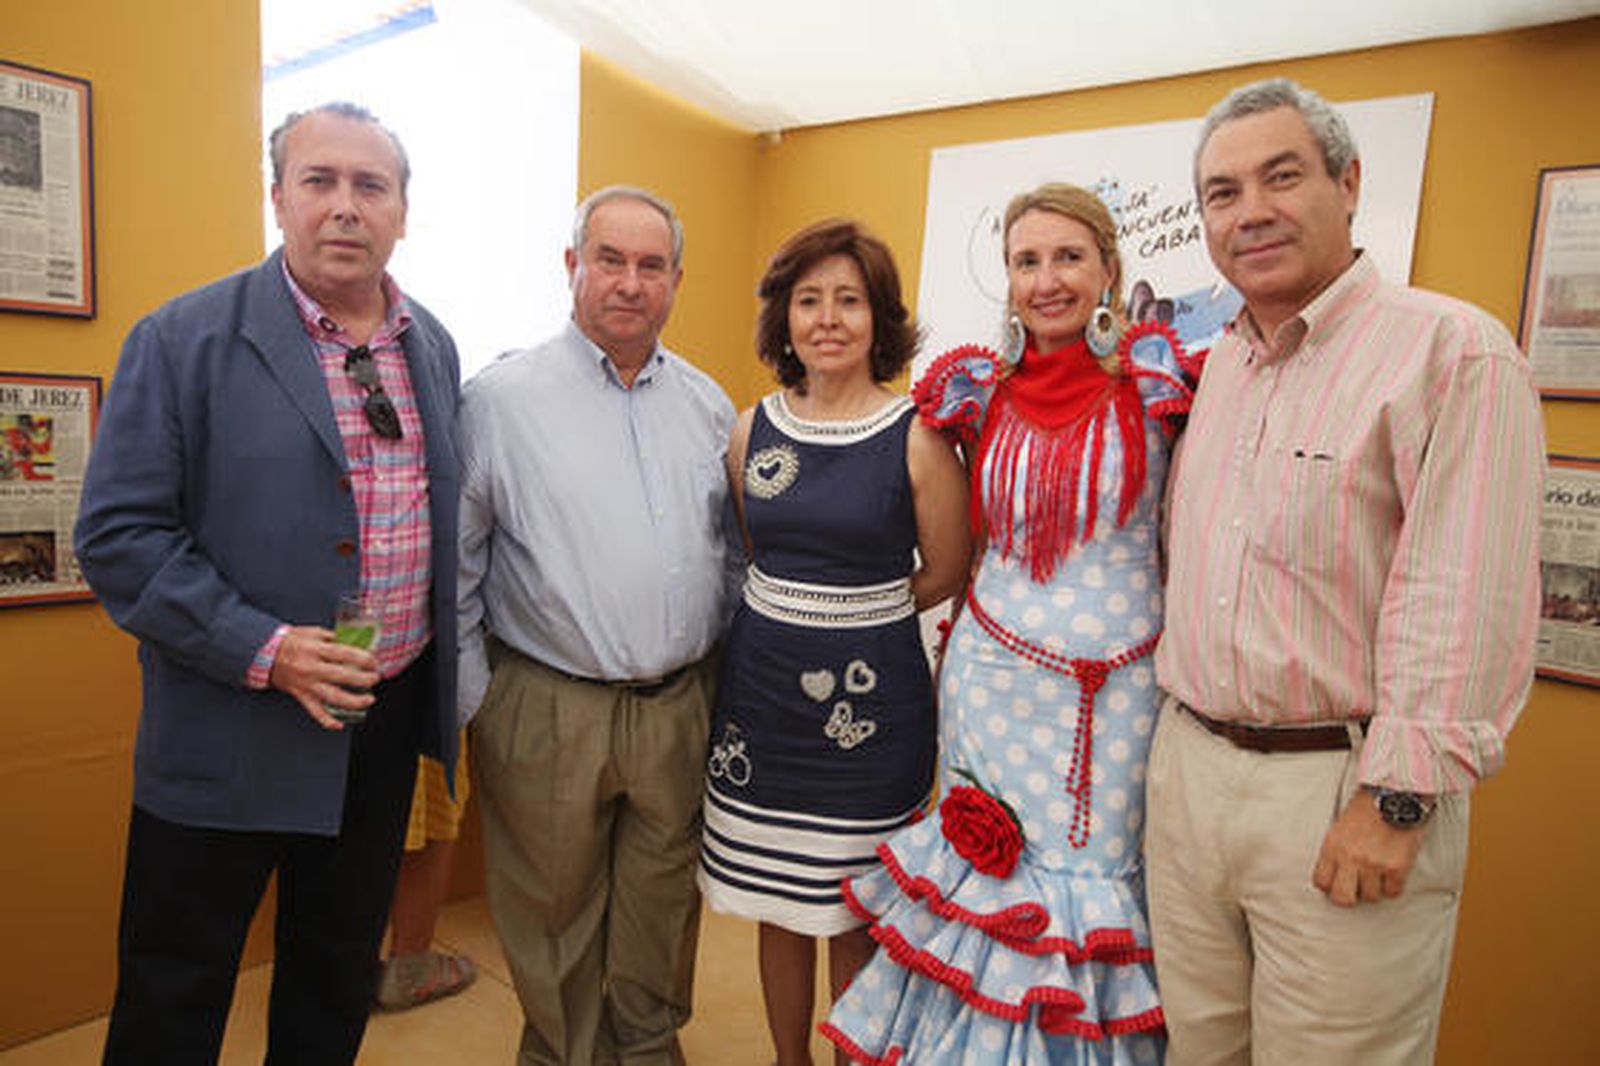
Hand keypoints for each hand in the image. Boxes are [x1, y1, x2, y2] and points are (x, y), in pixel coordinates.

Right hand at [267, 625, 379, 729]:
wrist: (264, 655)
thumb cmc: (290, 642)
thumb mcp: (311, 632)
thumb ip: (332, 637)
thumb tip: (354, 642)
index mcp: (315, 650)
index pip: (345, 654)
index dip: (363, 658)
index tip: (374, 661)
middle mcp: (312, 668)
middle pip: (343, 676)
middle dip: (364, 679)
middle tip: (375, 679)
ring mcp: (306, 684)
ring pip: (333, 697)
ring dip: (354, 701)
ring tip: (369, 700)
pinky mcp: (301, 696)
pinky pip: (315, 712)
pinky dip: (327, 721)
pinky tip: (340, 724)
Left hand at [1311, 792, 1426, 905]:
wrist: (1396, 795)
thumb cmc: (1367, 809)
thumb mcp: (1340, 827)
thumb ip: (1335, 851)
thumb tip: (1332, 876)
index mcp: (1332, 846)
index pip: (1321, 882)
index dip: (1329, 885)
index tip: (1337, 881)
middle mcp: (1350, 858)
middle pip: (1342, 899)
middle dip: (1349, 897)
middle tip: (1356, 888)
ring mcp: (1374, 864)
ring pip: (1371, 897)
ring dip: (1375, 888)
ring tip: (1378, 872)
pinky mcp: (1397, 867)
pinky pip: (1393, 892)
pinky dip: (1394, 885)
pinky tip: (1393, 871)